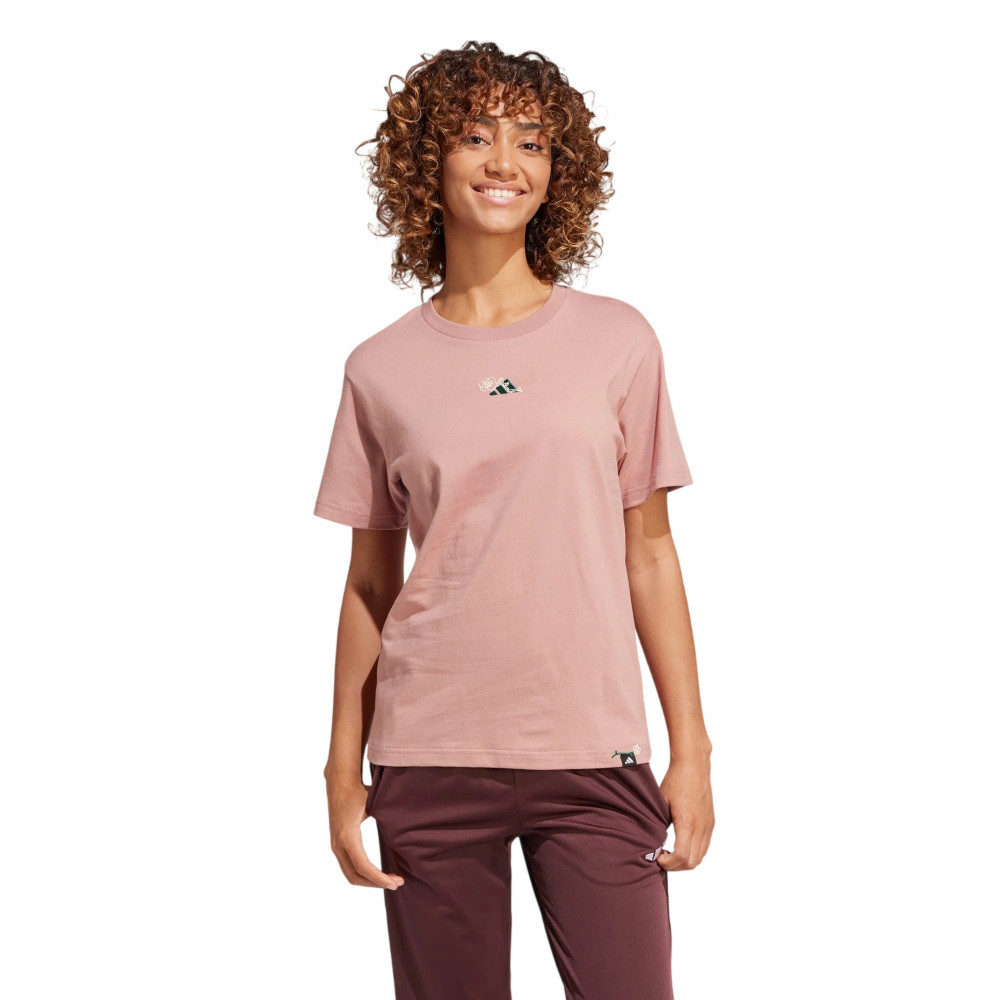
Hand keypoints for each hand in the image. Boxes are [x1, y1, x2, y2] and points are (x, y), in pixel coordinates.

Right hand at [326, 777, 404, 889]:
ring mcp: (335, 846)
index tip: (395, 882)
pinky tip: (378, 873)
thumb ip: (387, 820)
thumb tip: (406, 836)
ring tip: (391, 880)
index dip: (379, 878)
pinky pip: (348, 867)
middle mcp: (338, 844)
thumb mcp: (373, 804)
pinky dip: (363, 875)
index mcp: (348, 836)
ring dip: (370, 881)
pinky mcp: (337, 845)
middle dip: (377, 883)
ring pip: (350, 875)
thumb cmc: (359, 792)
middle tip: (397, 883)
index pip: (363, 866)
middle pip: (355, 876)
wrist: (339, 782)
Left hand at [656, 755, 714, 871]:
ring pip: (700, 856)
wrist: (694, 765)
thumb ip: (659, 824)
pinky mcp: (711, 822)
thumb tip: (652, 842)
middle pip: (693, 862)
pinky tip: (680, 843)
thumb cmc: (675, 780)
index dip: (669, 864)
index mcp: (687, 822)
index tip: (658, 856)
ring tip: (670, 852)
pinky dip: (693, 852)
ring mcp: (708, 825)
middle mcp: (701, 826)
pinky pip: (704, 846)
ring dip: (685, 860)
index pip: (682, 857)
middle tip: (662, 857)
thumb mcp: (661, 802)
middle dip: (676, 866)